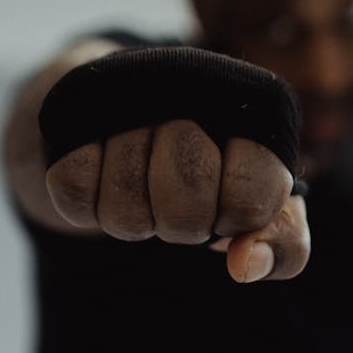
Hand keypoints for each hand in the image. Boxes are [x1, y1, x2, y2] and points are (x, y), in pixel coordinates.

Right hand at [45, 122, 310, 281]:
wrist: (124, 113)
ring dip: (133, 217)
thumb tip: (244, 266)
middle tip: (179, 196)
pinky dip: (88, 206)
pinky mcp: (69, 116)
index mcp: (251, 106)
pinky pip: (75, 196)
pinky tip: (103, 175)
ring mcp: (123, 99)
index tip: (231, 200)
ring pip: (126, 212)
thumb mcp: (261, 204)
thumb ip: (283, 242)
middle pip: (187, 210)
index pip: (252, 197)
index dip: (237, 217)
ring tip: (141, 183)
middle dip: (183, 222)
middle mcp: (190, 87)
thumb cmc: (212, 168)